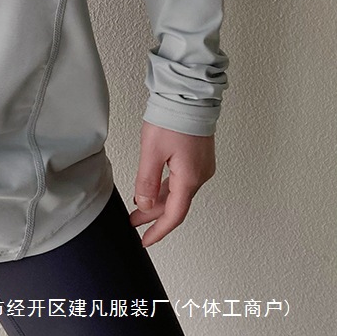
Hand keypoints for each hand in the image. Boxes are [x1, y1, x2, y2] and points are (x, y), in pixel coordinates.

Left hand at [129, 120, 215, 247]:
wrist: (189, 94)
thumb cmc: (173, 118)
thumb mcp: (152, 151)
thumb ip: (147, 180)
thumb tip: (145, 204)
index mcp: (189, 178)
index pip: (174, 215)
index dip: (158, 230)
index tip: (144, 240)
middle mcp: (200, 175)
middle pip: (176, 204)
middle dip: (154, 215)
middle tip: (134, 223)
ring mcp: (202, 166)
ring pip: (179, 191)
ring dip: (159, 201)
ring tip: (139, 207)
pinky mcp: (199, 156)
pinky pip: (183, 180)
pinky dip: (167, 187)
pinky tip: (154, 187)